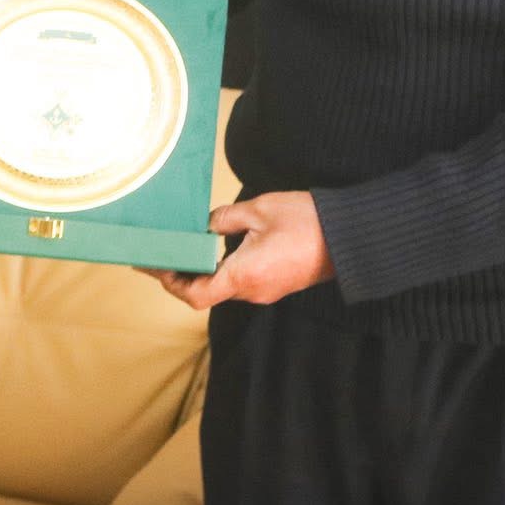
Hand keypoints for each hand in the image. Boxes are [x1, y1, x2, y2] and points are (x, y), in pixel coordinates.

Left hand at [141, 191, 333, 310]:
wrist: (350, 237)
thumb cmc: (307, 222)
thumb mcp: (259, 210)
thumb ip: (225, 219)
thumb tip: (206, 225)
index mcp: (243, 275)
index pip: (195, 295)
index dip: (171, 283)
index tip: (154, 266)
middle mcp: (253, 291)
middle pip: (206, 293)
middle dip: (181, 276)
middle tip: (161, 255)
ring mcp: (266, 291)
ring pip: (224, 287)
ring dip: (202, 273)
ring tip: (183, 250)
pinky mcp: (277, 285)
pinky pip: (241, 282)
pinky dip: (221, 271)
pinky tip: (214, 251)